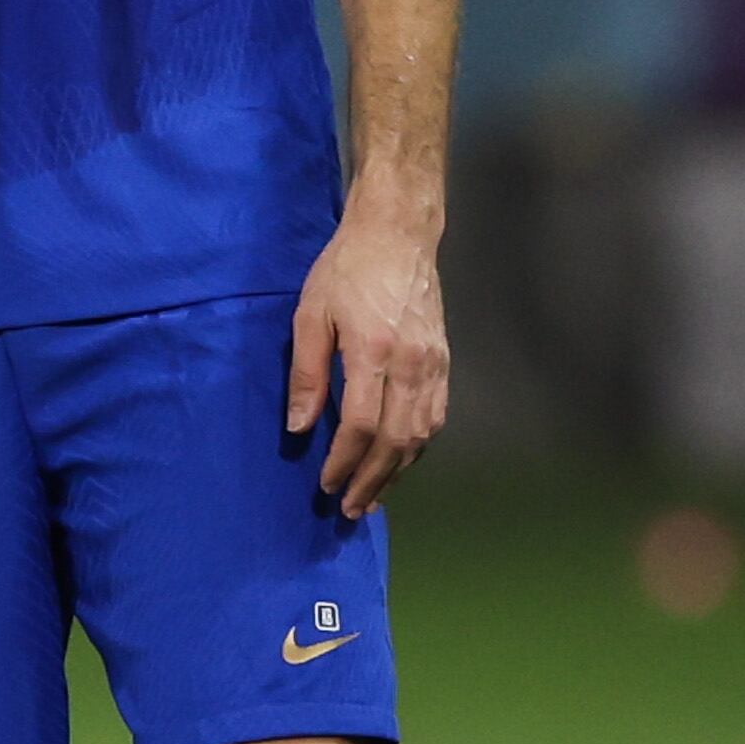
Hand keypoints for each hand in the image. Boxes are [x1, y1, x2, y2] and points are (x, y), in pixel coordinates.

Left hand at [289, 207, 447, 516]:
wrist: (398, 235)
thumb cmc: (346, 270)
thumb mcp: (310, 315)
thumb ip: (307, 374)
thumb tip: (301, 426)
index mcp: (374, 353)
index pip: (360, 426)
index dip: (343, 462)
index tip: (325, 483)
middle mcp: (411, 364)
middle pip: (395, 440)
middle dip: (371, 480)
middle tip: (349, 508)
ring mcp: (433, 364)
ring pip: (421, 435)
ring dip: (397, 472)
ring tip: (373, 497)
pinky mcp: (443, 361)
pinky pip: (435, 416)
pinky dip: (418, 447)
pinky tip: (400, 461)